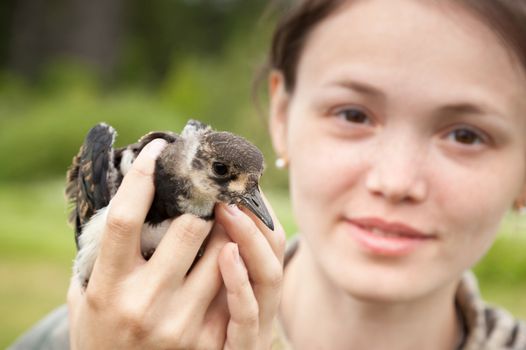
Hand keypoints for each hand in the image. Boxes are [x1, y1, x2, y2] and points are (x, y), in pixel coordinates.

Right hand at [67, 139, 285, 349]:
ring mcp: (179, 324)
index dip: (142, 178)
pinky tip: (237, 246)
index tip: (156, 151)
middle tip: (207, 188)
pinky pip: (235, 287)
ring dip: (227, 228)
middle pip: (188, 230)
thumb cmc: (102, 334)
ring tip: (227, 213)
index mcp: (108, 287)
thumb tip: (123, 199)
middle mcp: (144, 304)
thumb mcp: (87, 295)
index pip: (125, 220)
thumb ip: (100, 254)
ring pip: (223, 253)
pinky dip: (238, 261)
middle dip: (201, 205)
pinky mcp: (206, 341)